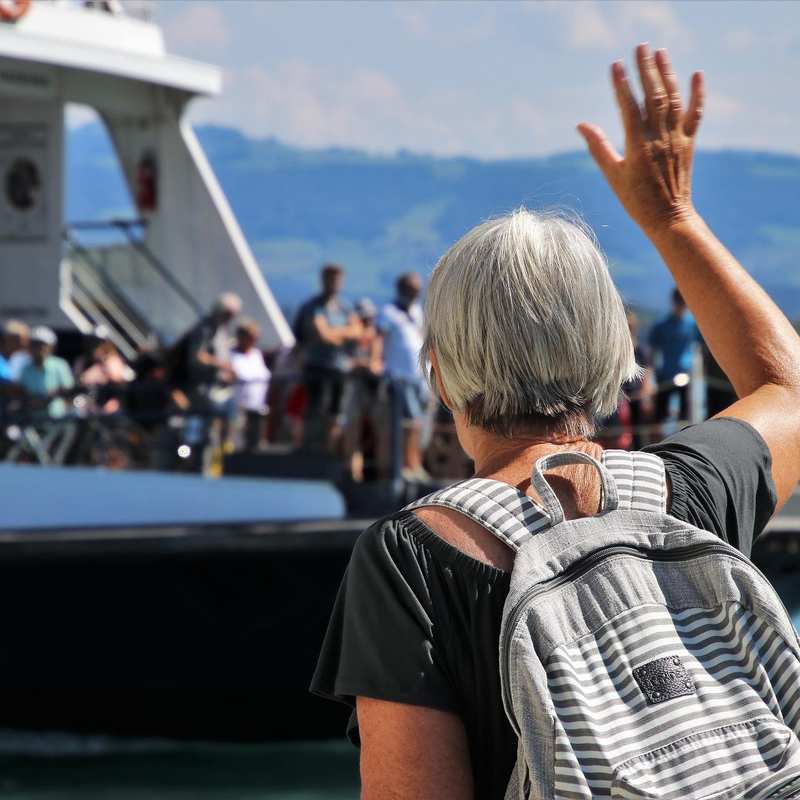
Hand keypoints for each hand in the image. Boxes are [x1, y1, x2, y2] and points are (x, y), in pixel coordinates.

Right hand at [577, 44, 704, 235]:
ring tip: (659, 53)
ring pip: (674, 100)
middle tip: (639, 47)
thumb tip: (581, 125)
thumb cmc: (636, 200)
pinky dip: (697, 94)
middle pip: (654, 96)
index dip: (621, 86)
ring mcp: (677, 139)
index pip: (629, 108)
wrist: (668, 218)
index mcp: (638, 146)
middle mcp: (660, 138)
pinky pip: (695, 114)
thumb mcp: (613, 175)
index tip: (615, 65)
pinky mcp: (689, 143)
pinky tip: (695, 74)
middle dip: (646, 70)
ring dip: (667, 73)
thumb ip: (598, 147)